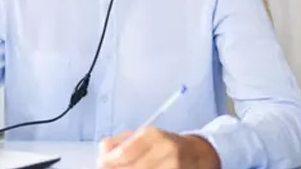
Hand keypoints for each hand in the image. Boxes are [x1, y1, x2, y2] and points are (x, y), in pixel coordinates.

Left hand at [97, 127, 220, 168]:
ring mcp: (173, 167)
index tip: (102, 164)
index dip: (110, 162)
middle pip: (133, 168)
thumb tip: (103, 153)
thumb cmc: (166, 145)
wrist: (198, 153)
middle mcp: (166, 151)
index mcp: (154, 136)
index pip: (125, 152)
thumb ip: (119, 142)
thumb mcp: (143, 136)